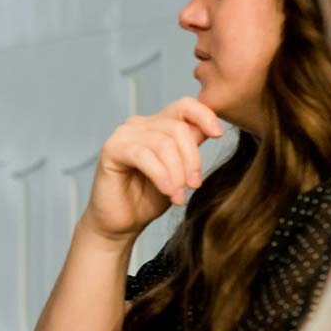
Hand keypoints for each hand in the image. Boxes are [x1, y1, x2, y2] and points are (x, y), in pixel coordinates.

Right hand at [82, 98, 224, 242]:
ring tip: (179, 195)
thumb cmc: (149, 199)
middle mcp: (139, 124)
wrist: (123, 224)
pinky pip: (144, 156)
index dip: (205, 115)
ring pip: (163, 143)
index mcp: (158, 125)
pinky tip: (168, 192)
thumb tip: (213, 129)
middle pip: (178, 128)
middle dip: (192, 159)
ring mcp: (124, 134)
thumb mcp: (180, 172)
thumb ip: (191, 149)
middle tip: (194, 186)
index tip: (219, 135)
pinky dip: (161, 175)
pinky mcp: (111, 149)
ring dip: (177, 173)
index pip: (185, 106)